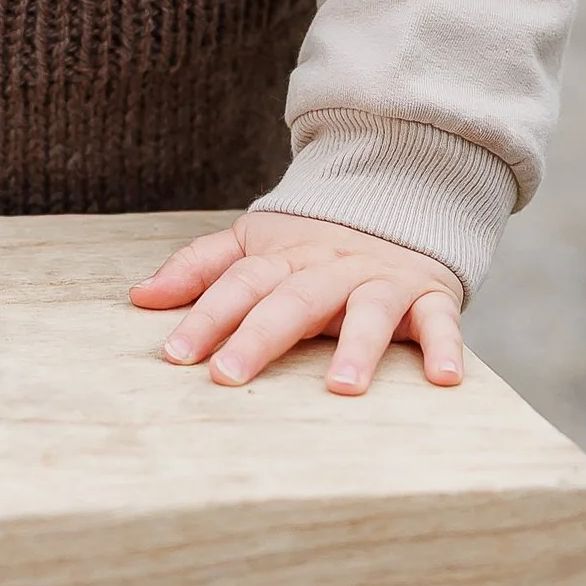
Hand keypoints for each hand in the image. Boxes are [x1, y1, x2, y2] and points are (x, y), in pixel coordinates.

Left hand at [131, 209, 465, 393]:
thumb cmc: (311, 243)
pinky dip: (446, 347)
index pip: (239, 283)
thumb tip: (140, 297)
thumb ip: (199, 267)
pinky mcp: (428, 295)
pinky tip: (445, 379)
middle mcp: (329, 267)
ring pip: (367, 311)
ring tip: (341, 386)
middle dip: (259, 337)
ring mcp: (380, 281)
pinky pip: (440, 320)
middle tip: (229, 376)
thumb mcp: (253, 243)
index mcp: (284, 257)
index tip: (176, 354)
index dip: (205, 315)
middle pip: (292, 300)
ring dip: (356, 347)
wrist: (394, 199)